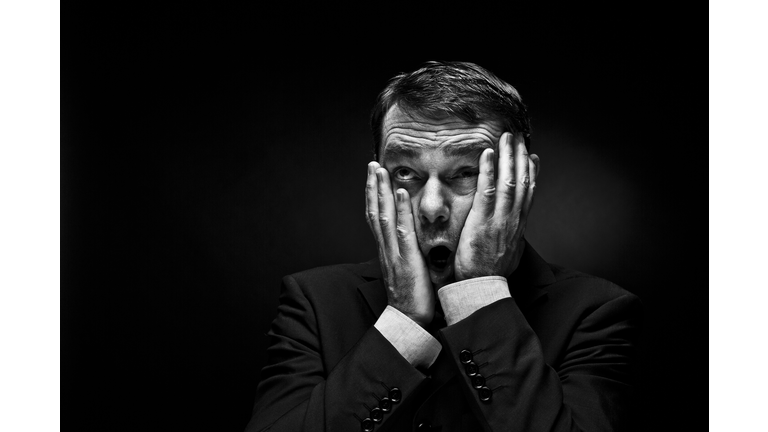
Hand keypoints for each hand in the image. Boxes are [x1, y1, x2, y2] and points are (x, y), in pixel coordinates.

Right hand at [366, 162, 434, 326]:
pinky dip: (399, 210)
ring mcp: (394, 253)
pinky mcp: (406, 260)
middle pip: (375, 212)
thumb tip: (410, 241)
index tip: (374, 177)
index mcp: (387, 250)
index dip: (374, 197)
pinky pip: (402, 231)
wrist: (408, 322)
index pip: (376, 218)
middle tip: (371, 164)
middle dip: (373, 187)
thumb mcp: (406, 271)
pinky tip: (400, 193)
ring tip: (380, 170)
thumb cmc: (411, 299)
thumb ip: (406, 253)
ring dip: (381, 192)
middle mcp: (386, 248)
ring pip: (383, 216)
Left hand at [453, 132, 538, 280]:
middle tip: (518, 138)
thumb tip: (515, 235)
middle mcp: (513, 219)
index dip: (531, 172)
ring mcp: (500, 219)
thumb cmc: (490, 274)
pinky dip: (488, 170)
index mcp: (518, 226)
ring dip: (507, 157)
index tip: (532, 156)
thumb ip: (512, 239)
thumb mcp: (509, 254)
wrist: (482, 288)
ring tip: (505, 138)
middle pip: (522, 181)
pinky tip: (487, 153)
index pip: (529, 193)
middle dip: (520, 157)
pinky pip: (487, 191)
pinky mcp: (483, 221)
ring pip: (508, 181)